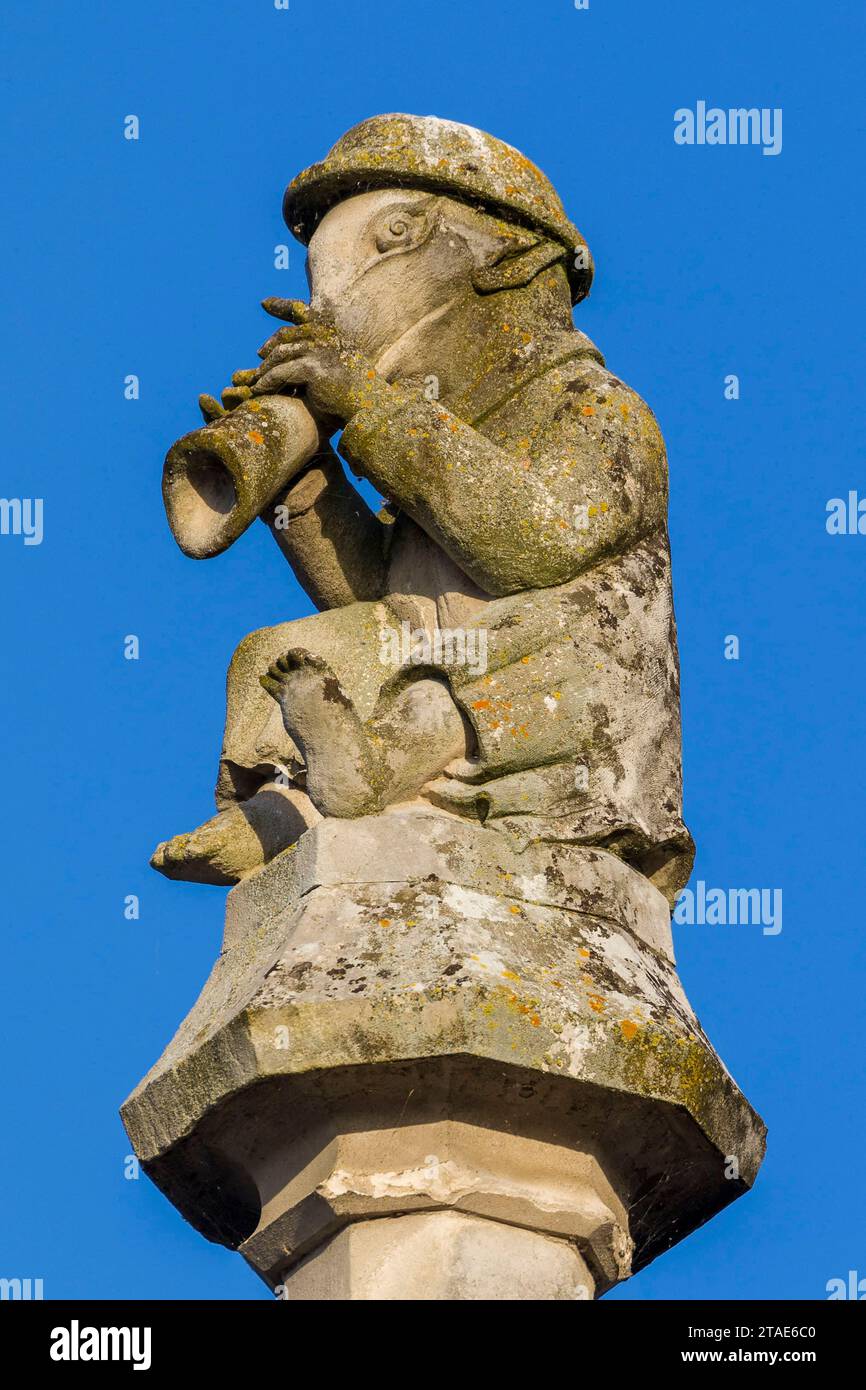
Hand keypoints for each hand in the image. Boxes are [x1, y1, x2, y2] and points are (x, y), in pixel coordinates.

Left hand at [197, 299, 379, 427]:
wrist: (371, 408)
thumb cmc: (358, 394)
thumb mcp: (341, 368)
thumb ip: (324, 358)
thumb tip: (309, 363)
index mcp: (333, 333)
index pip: (303, 313)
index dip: (283, 305)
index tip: (265, 303)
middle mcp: (326, 337)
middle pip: (287, 334)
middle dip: (270, 344)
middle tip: (259, 354)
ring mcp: (319, 350)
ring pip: (281, 354)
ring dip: (265, 368)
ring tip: (255, 380)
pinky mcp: (312, 368)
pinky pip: (281, 373)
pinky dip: (267, 382)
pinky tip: (259, 390)